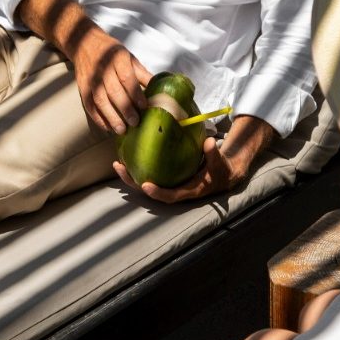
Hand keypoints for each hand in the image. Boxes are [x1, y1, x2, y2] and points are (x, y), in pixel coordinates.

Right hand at [72, 26, 151, 133]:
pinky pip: (89, 105)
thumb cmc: (112, 53)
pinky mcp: (82, 87)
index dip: (135, 93)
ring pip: (100, 100)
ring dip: (111, 116)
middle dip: (125, 108)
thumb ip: (142, 74)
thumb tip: (158, 90)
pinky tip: (108, 127)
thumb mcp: (129, 57)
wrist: (84, 44)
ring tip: (121, 130)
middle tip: (135, 122)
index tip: (144, 106)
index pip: (127, 78)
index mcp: (117, 59)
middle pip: (114, 91)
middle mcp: (103, 69)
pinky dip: (98, 118)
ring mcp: (91, 79)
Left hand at [112, 136, 240, 202]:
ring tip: (117, 164)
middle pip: (151, 192)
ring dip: (130, 176)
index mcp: (189, 191)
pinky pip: (149, 176)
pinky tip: (126, 158)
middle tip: (121, 168)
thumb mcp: (219, 163)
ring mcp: (169, 186)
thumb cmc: (220, 170)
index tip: (145, 185)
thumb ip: (214, 154)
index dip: (157, 193)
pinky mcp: (166, 179)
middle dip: (134, 183)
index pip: (171, 196)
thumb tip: (209, 142)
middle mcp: (176, 190)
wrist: (222, 175)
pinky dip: (137, 169)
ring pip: (145, 185)